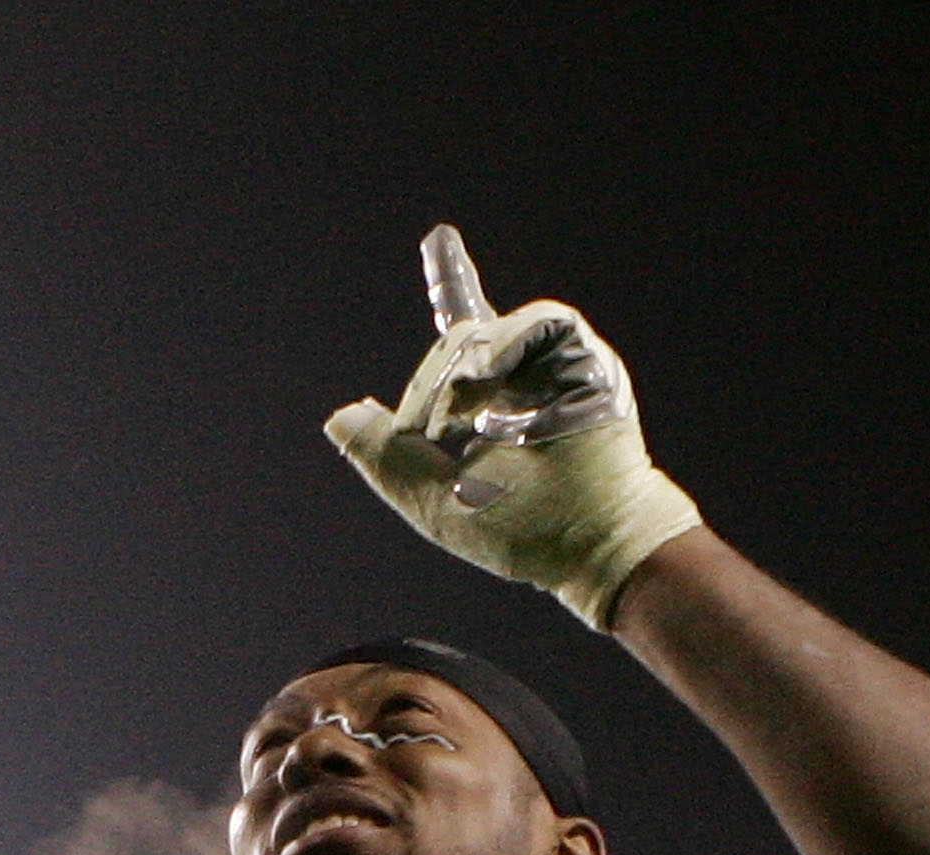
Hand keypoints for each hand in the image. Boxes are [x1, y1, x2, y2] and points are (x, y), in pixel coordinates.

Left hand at [325, 225, 701, 629]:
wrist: (592, 539)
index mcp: (488, 406)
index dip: (451, 282)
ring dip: (458, 379)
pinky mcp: (580, 353)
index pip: (462, 337)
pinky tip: (490, 380)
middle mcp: (520, 376)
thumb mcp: (432, 500)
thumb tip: (338, 417)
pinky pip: (532, 321)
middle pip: (451, 346)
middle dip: (429, 391)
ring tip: (472, 427)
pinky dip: (501, 348)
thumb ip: (384, 456)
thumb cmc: (521, 532)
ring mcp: (549, 363)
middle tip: (442, 438)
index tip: (439, 240)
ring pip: (479, 333)